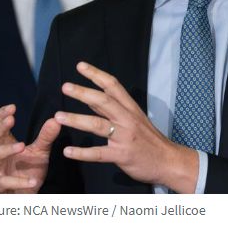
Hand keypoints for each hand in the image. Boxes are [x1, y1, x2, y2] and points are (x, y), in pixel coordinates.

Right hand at [0, 104, 60, 192]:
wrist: (25, 196)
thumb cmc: (28, 171)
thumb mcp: (40, 153)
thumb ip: (46, 137)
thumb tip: (56, 119)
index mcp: (2, 142)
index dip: (1, 114)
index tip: (13, 107)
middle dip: (0, 127)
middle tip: (11, 119)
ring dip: (6, 150)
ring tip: (21, 146)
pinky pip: (3, 182)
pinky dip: (18, 181)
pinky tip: (32, 180)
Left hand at [54, 62, 198, 192]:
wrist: (169, 161)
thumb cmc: (149, 139)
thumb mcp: (135, 118)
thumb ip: (113, 109)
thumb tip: (90, 98)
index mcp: (130, 108)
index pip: (113, 86)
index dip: (96, 74)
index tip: (80, 66)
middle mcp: (127, 119)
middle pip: (104, 101)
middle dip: (83, 93)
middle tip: (65, 87)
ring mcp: (124, 137)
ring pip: (98, 125)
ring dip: (77, 120)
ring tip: (58, 116)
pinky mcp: (122, 155)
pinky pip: (99, 153)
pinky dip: (82, 153)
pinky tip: (68, 152)